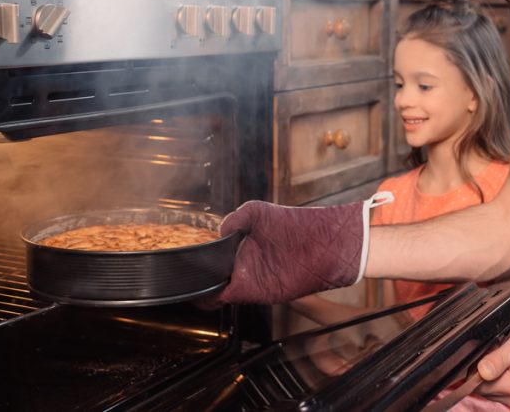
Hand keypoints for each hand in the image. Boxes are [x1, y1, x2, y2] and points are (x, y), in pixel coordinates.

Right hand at [196, 199, 365, 305]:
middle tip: (183, 273)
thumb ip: (237, 216)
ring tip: (191, 280)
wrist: (326, 242)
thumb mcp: (260, 211)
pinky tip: (210, 287)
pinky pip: (232, 298)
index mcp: (240, 248)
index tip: (183, 261)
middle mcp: (243, 265)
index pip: (212, 260)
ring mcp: (251, 279)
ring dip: (202, 289)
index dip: (196, 263)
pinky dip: (215, 297)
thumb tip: (220, 231)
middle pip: (210, 278)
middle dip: (194, 279)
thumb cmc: (297, 224)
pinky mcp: (261, 291)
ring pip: (216, 291)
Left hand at [475, 324, 509, 407]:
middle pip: (485, 389)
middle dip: (485, 371)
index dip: (474, 368)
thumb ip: (498, 358)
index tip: (484, 352)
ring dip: (497, 375)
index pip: (477, 385)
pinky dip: (508, 379)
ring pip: (497, 391)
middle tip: (498, 350)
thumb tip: (480, 371)